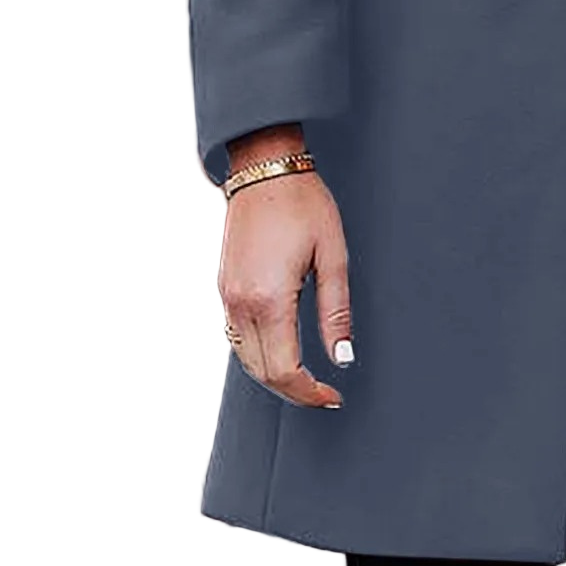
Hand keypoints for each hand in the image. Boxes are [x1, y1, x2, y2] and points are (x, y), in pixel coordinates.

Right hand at [218, 127, 353, 408]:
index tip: (333, 397)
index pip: (284, 370)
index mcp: (269, 299)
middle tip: (325, 394)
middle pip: (261, 373)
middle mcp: (240, 303)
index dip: (309, 393)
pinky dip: (258, 354)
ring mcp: (227, 296)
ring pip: (245, 359)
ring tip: (308, 378)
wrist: (265, 169)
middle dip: (293, 391)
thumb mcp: (333, 255)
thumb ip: (336, 311)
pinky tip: (282, 350)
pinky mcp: (224, 287)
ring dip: (274, 376)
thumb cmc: (304, 204)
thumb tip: (342, 358)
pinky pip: (237, 336)